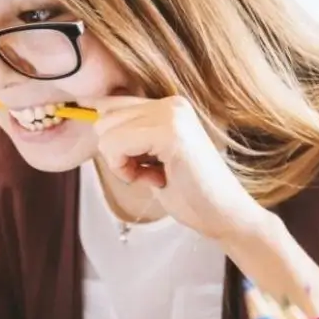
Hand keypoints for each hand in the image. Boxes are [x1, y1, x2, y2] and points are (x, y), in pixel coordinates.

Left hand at [84, 94, 271, 243]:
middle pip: (104, 119)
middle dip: (117, 153)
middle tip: (151, 172)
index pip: (112, 106)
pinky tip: (157, 179)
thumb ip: (130, 136)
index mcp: (169, 105)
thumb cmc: (190, 193)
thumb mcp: (152, 158)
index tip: (140, 164)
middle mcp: (171, 103)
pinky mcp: (170, 132)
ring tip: (156, 175)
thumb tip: (93, 118)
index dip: (114, 142)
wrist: (226, 216)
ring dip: (122, 164)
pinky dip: (126, 170)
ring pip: (106, 132)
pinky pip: (116, 145)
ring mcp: (172, 114)